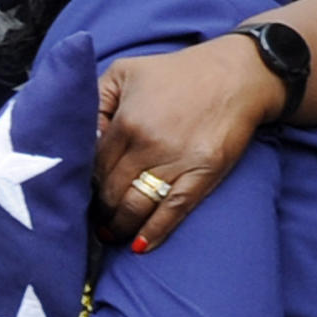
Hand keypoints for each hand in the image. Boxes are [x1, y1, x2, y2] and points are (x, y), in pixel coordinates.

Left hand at [94, 36, 283, 249]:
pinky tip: (140, 246)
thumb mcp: (125, 71)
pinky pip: (173, 210)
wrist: (237, 74)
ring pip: (136, 206)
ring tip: (111, 233)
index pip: (93, 166)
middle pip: (111, 191)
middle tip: (94, 217)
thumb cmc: (177, 72)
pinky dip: (154, 231)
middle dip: (99, 209)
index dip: (84, 184)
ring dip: (119, 226)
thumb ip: (94, 99)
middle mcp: (148, 144)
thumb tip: (79, 137)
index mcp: (126, 121)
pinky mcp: (203, 174)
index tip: (80, 194)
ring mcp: (177, 161)